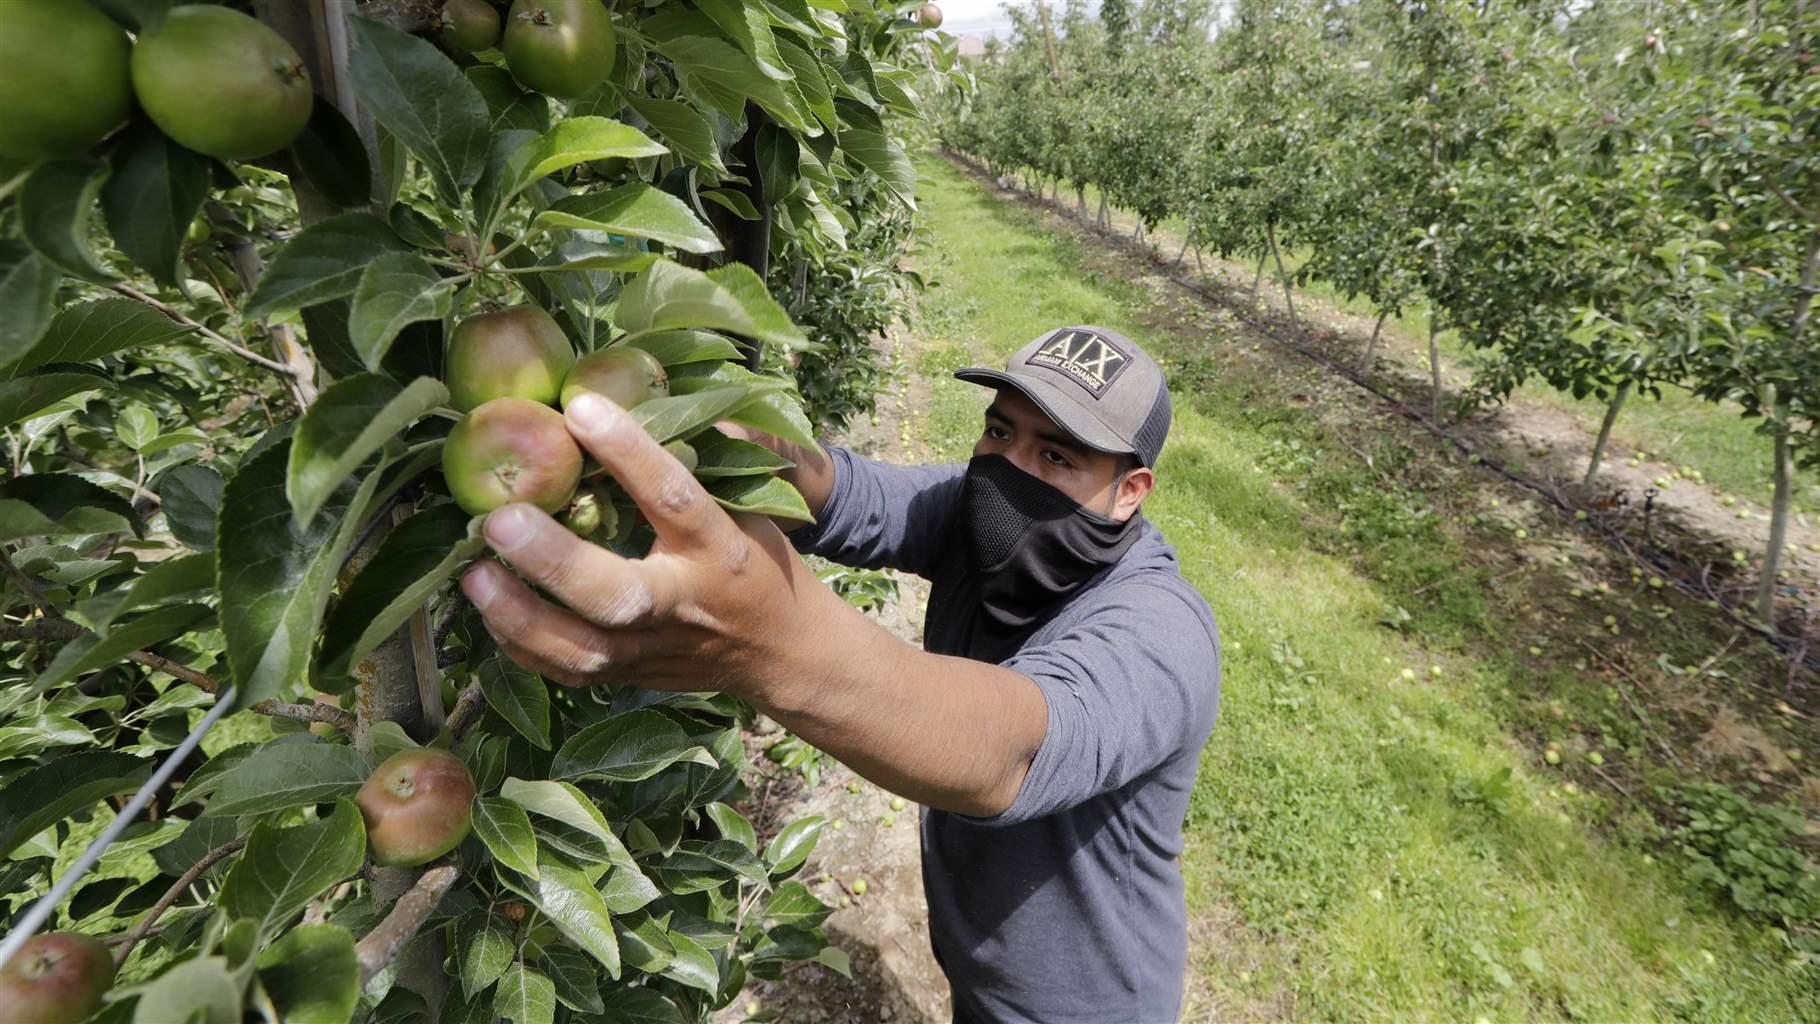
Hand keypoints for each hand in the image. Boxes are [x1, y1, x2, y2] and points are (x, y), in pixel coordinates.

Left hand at [458, 393, 825, 696]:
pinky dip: (523, 645)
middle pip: (618, 595)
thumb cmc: (754, 561)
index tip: (579, 408)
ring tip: (473, 576)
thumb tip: (633, 393)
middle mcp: (687, 604)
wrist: (780, 651)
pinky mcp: (631, 677)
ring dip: (522, 616)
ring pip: (584, 649)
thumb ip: (697, 463)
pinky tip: (490, 609)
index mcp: (722, 549)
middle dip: (555, 561)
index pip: (674, 499)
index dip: (629, 453)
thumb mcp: (746, 508)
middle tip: (500, 520)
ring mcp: (656, 650)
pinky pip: (569, 671)